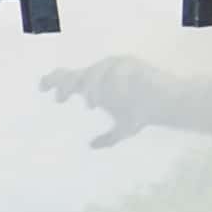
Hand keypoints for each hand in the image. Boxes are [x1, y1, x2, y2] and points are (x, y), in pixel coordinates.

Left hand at [40, 58, 171, 148]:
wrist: (170, 104)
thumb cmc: (143, 113)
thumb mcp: (122, 130)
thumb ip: (107, 139)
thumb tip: (91, 146)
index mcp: (94, 85)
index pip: (70, 78)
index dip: (54, 81)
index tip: (41, 89)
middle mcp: (102, 73)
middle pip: (77, 73)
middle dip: (66, 84)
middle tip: (60, 100)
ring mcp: (117, 67)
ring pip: (95, 71)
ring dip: (92, 87)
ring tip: (92, 105)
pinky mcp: (132, 65)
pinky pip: (119, 70)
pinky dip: (116, 82)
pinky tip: (119, 95)